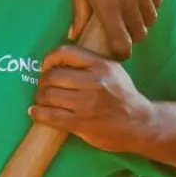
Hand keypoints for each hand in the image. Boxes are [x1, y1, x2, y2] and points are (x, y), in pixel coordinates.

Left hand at [29, 44, 155, 152]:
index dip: (49, 58)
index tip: (45, 66)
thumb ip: (89, 62)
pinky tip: (35, 112)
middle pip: (52, 76)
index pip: (65, 53)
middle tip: (43, 86)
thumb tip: (57, 59)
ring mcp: (86, 104)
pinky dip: (38, 113)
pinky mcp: (81, 123)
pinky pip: (50, 116)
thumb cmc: (123, 95)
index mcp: (100, 65)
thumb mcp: (112, 70)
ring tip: (42, 100)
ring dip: (40, 98)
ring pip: (49, 96)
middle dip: (42, 81)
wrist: (140, 123)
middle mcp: (93, 82)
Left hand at [67, 0, 161, 59]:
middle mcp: (129, 0)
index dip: (120, 53)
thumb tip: (74, 35)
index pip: (122, 45)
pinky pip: (158, 1)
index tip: (115, 50)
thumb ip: (78, 12)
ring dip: (142, 22)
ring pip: (151, 19)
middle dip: (131, 37)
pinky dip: (151, 6)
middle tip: (121, 31)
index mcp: (107, 6)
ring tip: (130, 15)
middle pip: (140, 34)